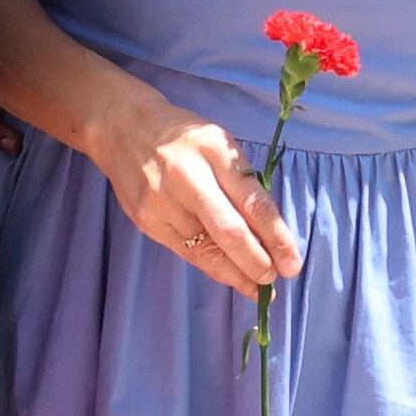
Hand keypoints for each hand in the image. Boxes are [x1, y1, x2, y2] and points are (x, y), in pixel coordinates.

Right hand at [97, 92, 298, 298]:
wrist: (123, 128)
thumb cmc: (184, 137)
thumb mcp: (220, 144)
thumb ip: (242, 182)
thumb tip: (270, 232)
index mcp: (214, 150)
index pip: (252, 200)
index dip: (276, 236)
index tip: (292, 261)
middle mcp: (188, 177)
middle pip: (228, 231)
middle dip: (256, 262)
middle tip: (274, 278)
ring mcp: (163, 202)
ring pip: (205, 249)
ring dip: (235, 274)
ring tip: (256, 287)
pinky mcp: (147, 221)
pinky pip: (185, 252)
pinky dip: (210, 267)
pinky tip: (228, 276)